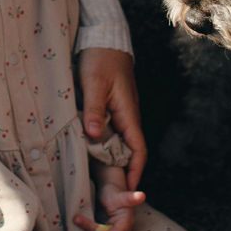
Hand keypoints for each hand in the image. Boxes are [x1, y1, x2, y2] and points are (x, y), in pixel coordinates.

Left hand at [74, 175, 143, 230]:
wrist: (110, 194)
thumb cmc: (117, 194)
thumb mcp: (122, 196)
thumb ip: (131, 198)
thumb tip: (142, 196)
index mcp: (125, 224)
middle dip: (91, 230)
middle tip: (78, 219)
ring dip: (86, 230)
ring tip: (76, 220)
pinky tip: (77, 227)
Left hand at [78, 47, 146, 189]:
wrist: (105, 39)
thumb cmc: (100, 59)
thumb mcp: (93, 83)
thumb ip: (94, 109)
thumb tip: (94, 135)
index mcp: (128, 113)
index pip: (138, 149)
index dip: (135, 171)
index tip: (128, 190)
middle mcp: (128, 116)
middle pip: (130, 151)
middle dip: (123, 171)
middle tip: (110, 191)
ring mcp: (121, 112)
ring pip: (120, 142)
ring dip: (112, 159)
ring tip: (99, 178)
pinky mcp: (113, 108)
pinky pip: (112, 132)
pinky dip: (104, 145)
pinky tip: (91, 151)